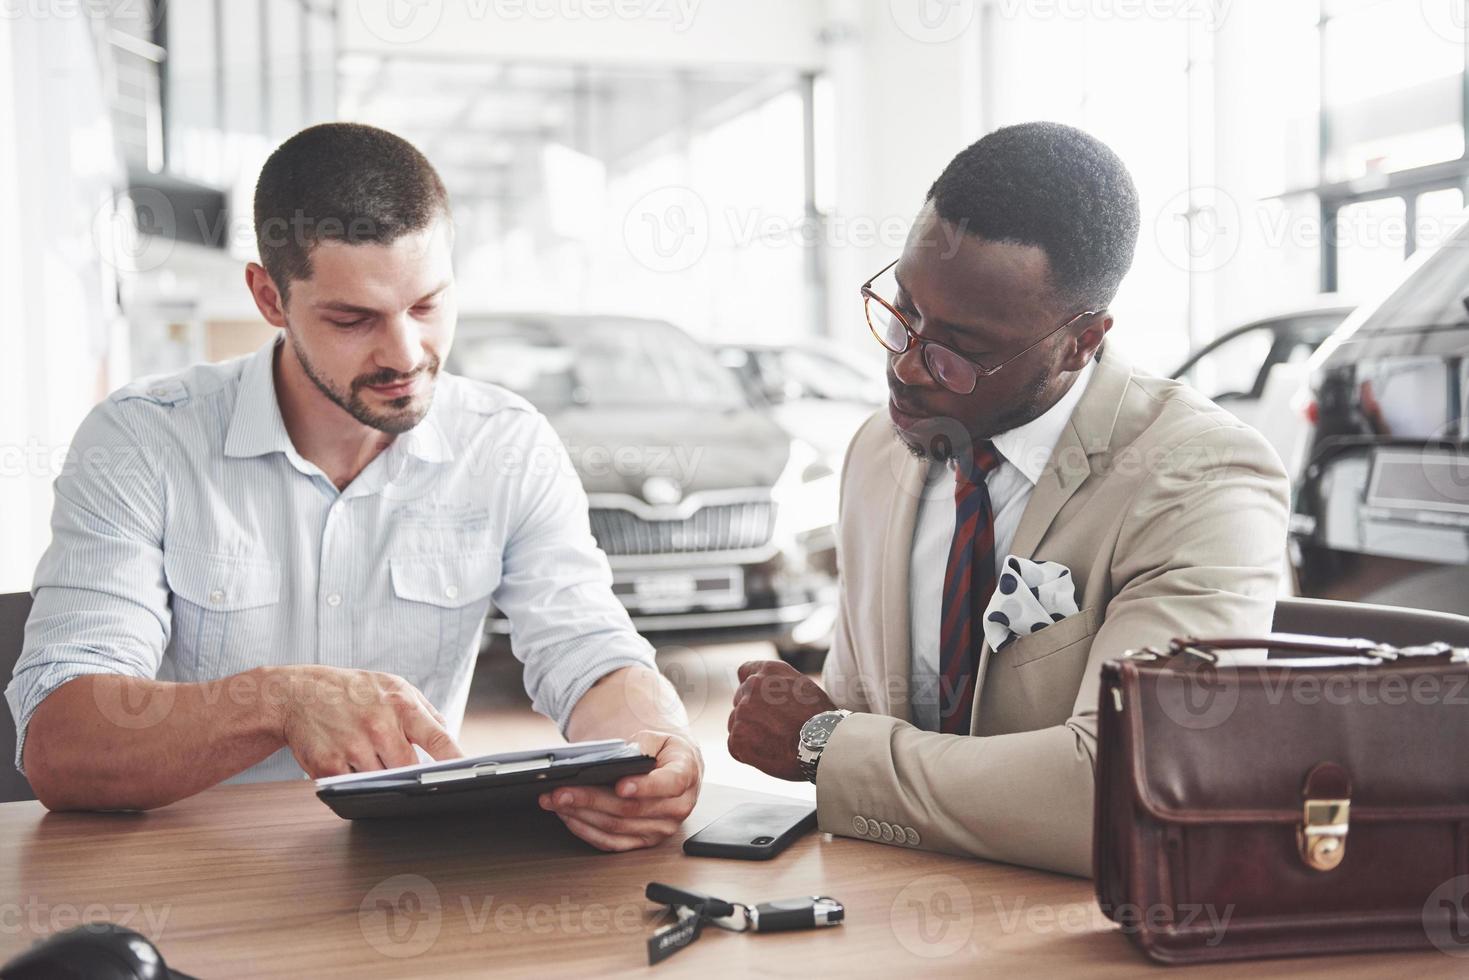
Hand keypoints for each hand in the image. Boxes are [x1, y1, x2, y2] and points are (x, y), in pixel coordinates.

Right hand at [270, 666, 463, 777]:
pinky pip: (353, 786)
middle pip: (409, 769)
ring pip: (382, 781)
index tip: (471, 776)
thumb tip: (450, 738)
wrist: (298, 693)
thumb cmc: (352, 691)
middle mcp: (379, 726)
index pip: (439, 739)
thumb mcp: (394, 687)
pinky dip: (354, 780)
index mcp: (401, 705)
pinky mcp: (329, 766)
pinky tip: (345, 758)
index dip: (456, 761)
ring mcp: (354, 748)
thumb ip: (425, 712)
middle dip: (406, 769)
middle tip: (389, 754)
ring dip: (378, 774)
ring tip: (363, 750)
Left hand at [539, 730, 701, 851]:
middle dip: (592, 799)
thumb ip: (641, 745)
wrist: (673, 768)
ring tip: (556, 800)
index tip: (620, 785)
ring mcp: (660, 829)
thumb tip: (616, 758)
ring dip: (581, 815)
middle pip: (631, 809)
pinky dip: (585, 830)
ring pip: (616, 827)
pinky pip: (611, 842)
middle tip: (562, 791)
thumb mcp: (657, 738)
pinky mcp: (643, 842)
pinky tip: (567, 816)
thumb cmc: (663, 752)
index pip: (669, 784)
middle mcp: (677, 807)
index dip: (644, 786)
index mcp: (686, 775)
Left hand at [726, 659, 835, 781]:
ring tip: (774, 743)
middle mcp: (751, 687)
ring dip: (749, 733)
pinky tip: (768, 754)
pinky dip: (748, 753)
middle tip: (773, 728)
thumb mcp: (803, 687)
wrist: (825, 745)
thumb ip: (779, 684)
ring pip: (737, 723)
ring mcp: (742, 712)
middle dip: (752, 713)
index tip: (759, 701)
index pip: (745, 672)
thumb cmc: (821, 719)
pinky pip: (736, 745)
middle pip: (740, 700)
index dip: (752, 689)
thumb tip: (767, 690)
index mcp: (768, 671)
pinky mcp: (738, 738)